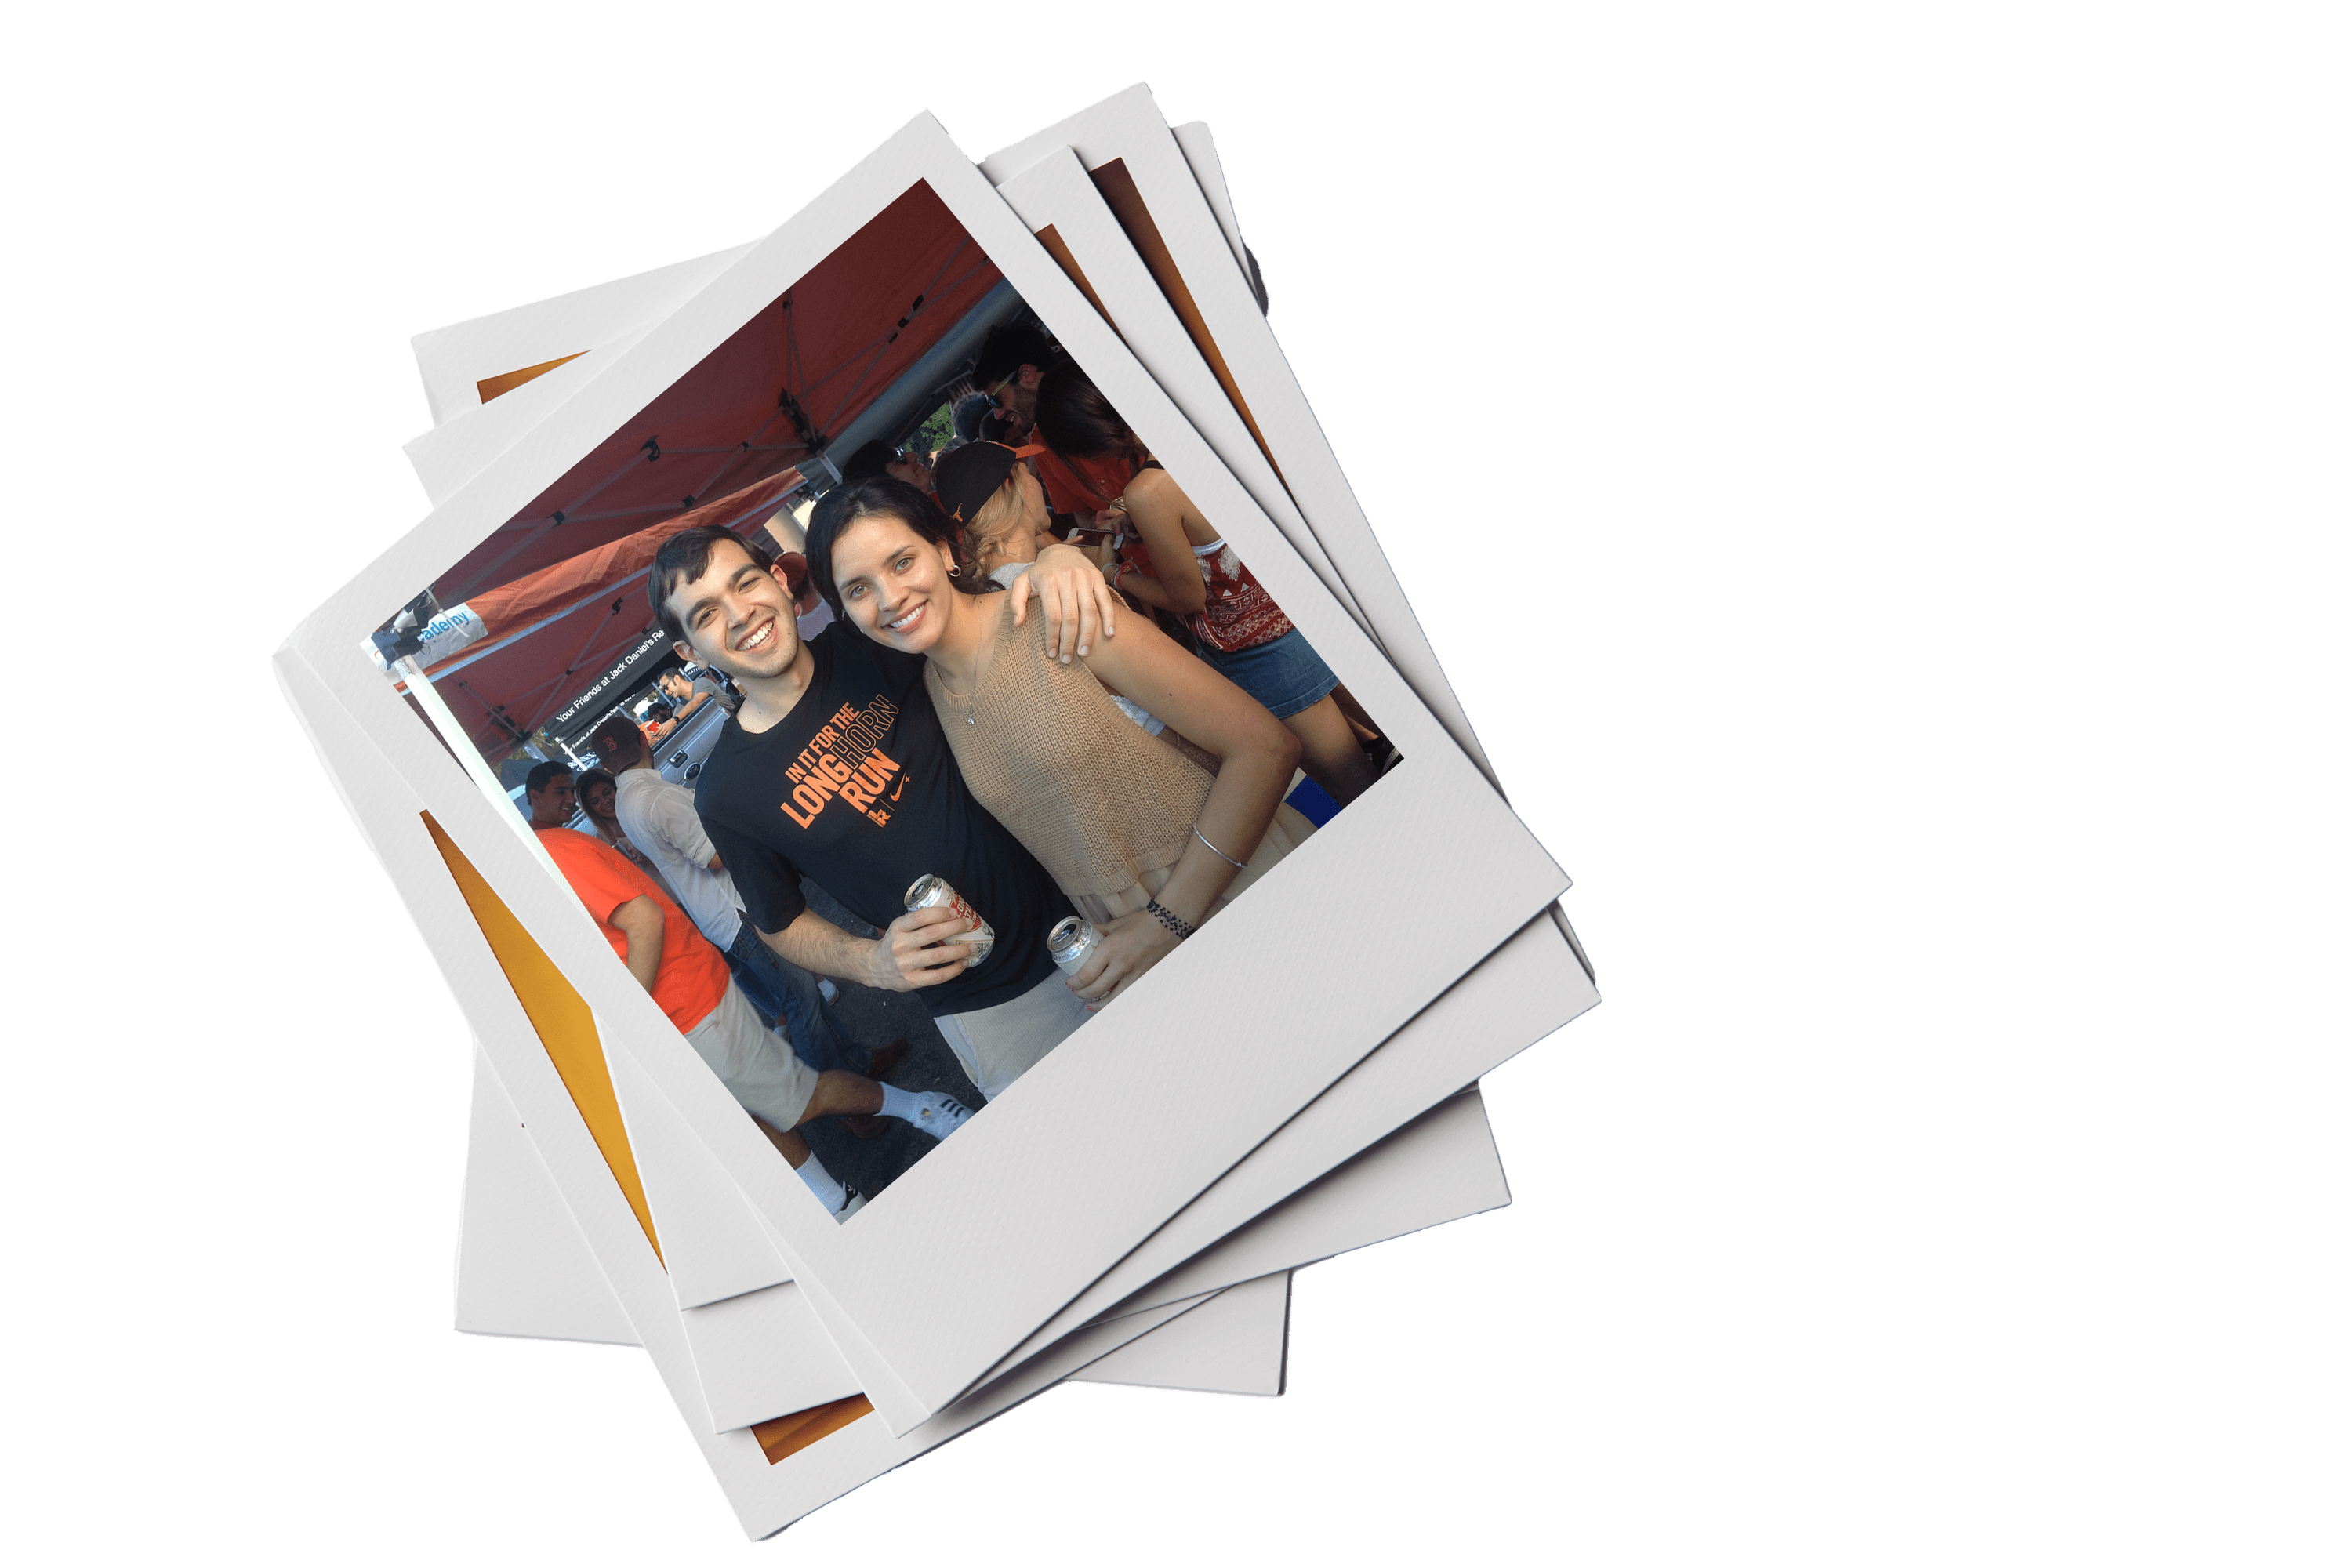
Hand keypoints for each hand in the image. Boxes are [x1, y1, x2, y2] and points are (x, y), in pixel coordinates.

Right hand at [866, 905, 977, 991]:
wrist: (875, 967)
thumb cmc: (893, 944)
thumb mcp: (898, 928)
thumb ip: (916, 922)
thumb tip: (950, 914)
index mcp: (897, 928)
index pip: (920, 917)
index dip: (940, 913)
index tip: (955, 912)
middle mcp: (900, 945)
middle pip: (932, 934)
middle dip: (955, 927)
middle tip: (968, 924)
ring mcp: (906, 964)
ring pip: (938, 956)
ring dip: (959, 950)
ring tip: (972, 946)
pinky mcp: (912, 980)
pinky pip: (938, 975)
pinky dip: (954, 970)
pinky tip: (963, 963)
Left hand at [1012, 542, 1119, 662]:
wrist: (1059, 551)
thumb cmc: (1039, 573)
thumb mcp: (1021, 583)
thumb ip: (1016, 602)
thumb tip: (1018, 624)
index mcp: (1048, 581)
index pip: (1052, 616)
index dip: (1052, 637)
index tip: (1052, 653)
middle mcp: (1067, 578)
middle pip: (1071, 617)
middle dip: (1069, 641)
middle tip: (1067, 659)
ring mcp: (1085, 577)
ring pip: (1089, 611)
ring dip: (1088, 635)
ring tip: (1084, 653)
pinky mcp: (1097, 577)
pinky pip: (1105, 601)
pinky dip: (1109, 618)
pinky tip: (1109, 635)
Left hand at [1064, 907, 1182, 1006]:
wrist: (1169, 923)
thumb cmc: (1142, 921)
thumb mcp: (1115, 924)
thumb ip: (1098, 931)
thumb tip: (1083, 932)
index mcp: (1110, 949)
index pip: (1085, 975)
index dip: (1074, 983)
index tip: (1070, 982)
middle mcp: (1121, 965)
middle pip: (1094, 990)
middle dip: (1081, 994)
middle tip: (1076, 991)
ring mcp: (1135, 974)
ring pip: (1112, 1000)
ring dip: (1097, 1005)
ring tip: (1090, 1004)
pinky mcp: (1146, 978)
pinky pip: (1127, 995)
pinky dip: (1116, 1002)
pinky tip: (1110, 1003)